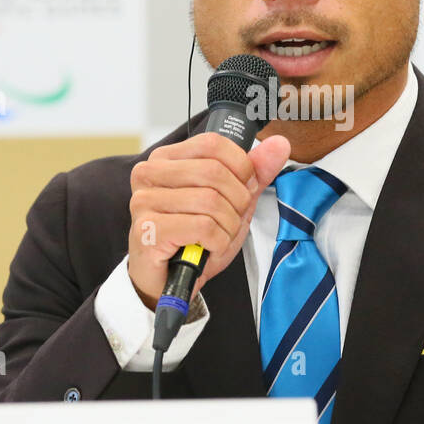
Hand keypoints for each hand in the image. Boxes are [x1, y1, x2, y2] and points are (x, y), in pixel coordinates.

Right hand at [127, 131, 290, 308]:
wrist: (170, 280)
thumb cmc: (196, 237)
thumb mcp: (232, 201)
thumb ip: (255, 171)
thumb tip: (279, 143)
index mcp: (166, 159)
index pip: (213, 144)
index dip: (241, 168)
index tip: (243, 189)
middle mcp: (149, 174)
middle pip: (214, 172)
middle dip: (237, 202)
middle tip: (231, 220)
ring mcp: (144, 202)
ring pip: (210, 201)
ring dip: (228, 226)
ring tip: (218, 237)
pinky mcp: (147, 230)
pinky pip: (203, 227)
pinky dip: (218, 242)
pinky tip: (208, 249)